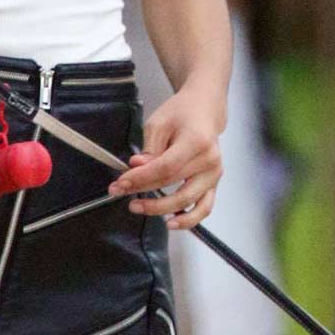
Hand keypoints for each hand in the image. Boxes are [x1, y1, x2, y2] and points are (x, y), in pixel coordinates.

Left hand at [109, 82, 224, 230]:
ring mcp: (214, 174)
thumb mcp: (159, 124)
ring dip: (161, 209)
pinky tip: (171, 223)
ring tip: (139, 207)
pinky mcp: (213, 184)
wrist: (205, 111)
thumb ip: (149, 150)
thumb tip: (137, 170)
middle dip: (142, 191)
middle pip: (173, 184)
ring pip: (187, 201)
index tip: (121, 183)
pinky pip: (204, 208)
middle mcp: (209, 160)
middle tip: (121, 192)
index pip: (165, 168)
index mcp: (197, 142)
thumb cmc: (182, 114)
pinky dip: (189, 219)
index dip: (141, 179)